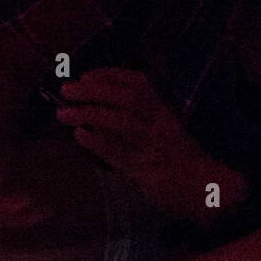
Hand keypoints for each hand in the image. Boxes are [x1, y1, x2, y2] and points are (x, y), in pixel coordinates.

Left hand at [57, 68, 246, 222]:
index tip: (85, 75)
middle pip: (128, 98)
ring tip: (63, 113)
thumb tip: (92, 106)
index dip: (110, 75)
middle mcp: (159, 122)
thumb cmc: (171, 156)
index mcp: (163, 109)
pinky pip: (118, 152)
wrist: (198, 185)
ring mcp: (152, 145)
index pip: (138, 82)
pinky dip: (97, 141)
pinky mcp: (143, 168)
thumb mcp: (158, 128)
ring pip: (122, 122)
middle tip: (67, 90)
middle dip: (94, 91)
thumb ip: (133, 116)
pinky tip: (79, 135)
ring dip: (89, 114)